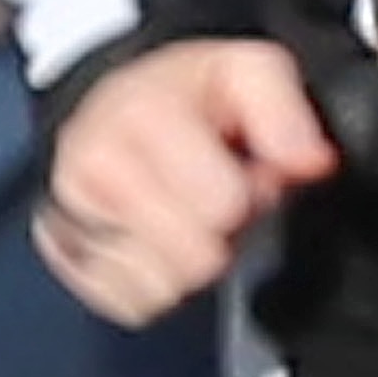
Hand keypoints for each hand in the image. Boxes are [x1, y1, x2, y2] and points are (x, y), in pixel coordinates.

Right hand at [39, 36, 341, 323]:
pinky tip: (159, 240)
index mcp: (139, 116)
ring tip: (187, 213)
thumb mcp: (246, 71)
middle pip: (197, 258)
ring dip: (191, 260)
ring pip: (167, 288)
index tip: (247, 171)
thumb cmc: (183, 94)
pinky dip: (158, 281)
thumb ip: (286, 110)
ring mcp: (71, 219)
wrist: (109, 106)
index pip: (223, 207)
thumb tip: (311, 161)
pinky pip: (136, 304)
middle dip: (223, 232)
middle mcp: (93, 170)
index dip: (254, 194)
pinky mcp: (66, 260)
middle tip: (218, 194)